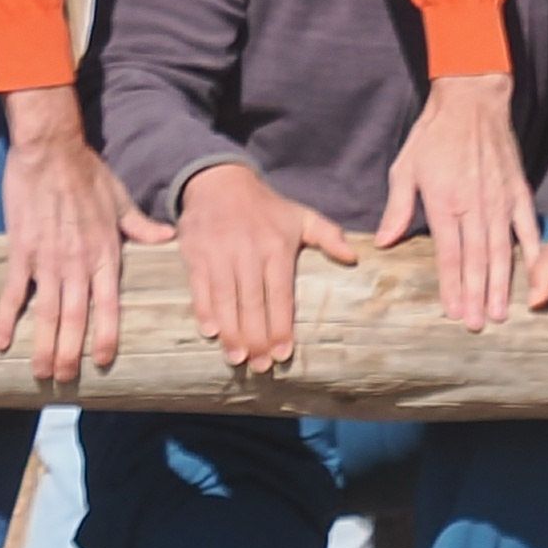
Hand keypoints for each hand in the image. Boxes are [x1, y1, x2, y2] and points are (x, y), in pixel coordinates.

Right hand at [0, 92, 171, 382]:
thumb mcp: (121, 201)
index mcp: (105, 254)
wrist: (50, 149)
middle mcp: (78, 263)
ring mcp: (47, 259)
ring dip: (43, 344)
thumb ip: (140, 227)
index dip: (105, 335)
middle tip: (65, 381)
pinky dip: (5, 317)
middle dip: (70, 351)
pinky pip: (11, 290)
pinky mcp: (20, 249)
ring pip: (47, 311)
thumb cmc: (87, 173)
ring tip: (40, 372)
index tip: (102, 362)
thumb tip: (167, 238)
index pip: (109, 305)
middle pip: (75, 317)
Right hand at [174, 158, 361, 376]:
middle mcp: (247, 251)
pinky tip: (211, 333)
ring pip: (225, 299)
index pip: (280, 294)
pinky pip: (199, 287)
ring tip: (238, 358)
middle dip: (256, 337)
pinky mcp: (194, 253)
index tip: (284, 353)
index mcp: (276, 247)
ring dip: (231, 331)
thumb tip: (353, 257)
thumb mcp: (301, 216)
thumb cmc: (265, 208)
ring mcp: (218, 253)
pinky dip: (204, 310)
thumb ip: (329, 236)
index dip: (281, 325)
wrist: (218, 181)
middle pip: (252, 303)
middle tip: (261, 366)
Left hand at [374, 72, 538, 333]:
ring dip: (501, 285)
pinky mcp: (519, 193)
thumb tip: (384, 243)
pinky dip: (532, 254)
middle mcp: (474, 206)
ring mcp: (500, 202)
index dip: (452, 287)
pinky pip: (528, 230)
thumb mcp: (405, 168)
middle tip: (478, 324)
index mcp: (444, 202)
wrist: (472, 102)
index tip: (454, 312)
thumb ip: (398, 208)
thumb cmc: (434, 135)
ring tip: (501, 312)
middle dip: (476, 295)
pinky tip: (535, 278)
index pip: (449, 254)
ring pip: (501, 251)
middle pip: (476, 261)